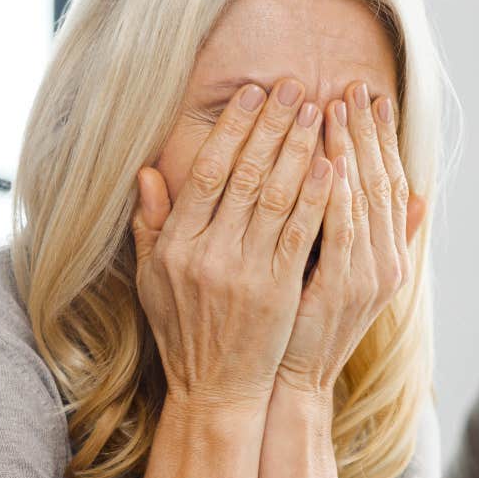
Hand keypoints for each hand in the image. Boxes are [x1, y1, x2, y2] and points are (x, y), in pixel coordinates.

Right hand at [132, 79, 334, 409]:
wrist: (215, 391)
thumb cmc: (185, 332)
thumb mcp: (152, 280)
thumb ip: (150, 225)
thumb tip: (146, 172)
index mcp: (175, 245)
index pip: (207, 172)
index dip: (233, 129)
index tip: (252, 94)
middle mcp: (206, 254)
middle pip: (245, 175)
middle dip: (272, 125)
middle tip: (294, 86)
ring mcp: (243, 273)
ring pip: (277, 197)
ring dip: (300, 149)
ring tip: (319, 111)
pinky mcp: (278, 292)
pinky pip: (301, 234)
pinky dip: (317, 197)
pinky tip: (332, 165)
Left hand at [275, 81, 428, 397]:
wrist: (293, 385)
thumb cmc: (302, 328)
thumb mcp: (336, 277)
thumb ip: (356, 234)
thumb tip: (396, 196)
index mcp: (385, 256)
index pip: (387, 182)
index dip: (378, 138)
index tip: (366, 97)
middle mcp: (385, 263)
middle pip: (380, 181)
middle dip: (366, 132)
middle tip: (354, 86)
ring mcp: (366, 277)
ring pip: (363, 198)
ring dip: (352, 149)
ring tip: (337, 106)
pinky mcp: (340, 290)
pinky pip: (341, 229)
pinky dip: (338, 192)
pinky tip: (329, 158)